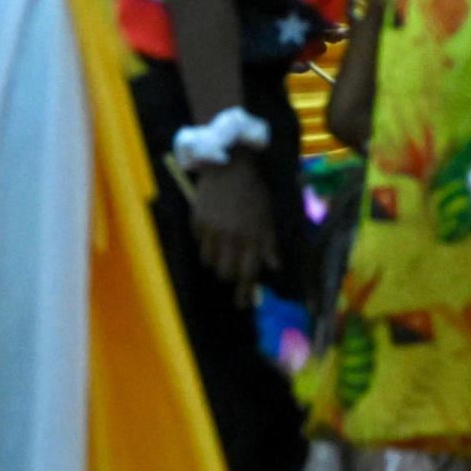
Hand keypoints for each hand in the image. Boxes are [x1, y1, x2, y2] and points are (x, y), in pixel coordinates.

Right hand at [192, 160, 278, 302]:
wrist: (228, 166)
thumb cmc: (254, 191)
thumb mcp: (268, 216)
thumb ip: (269, 243)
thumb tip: (274, 268)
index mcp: (252, 236)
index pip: (248, 273)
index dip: (246, 291)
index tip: (244, 304)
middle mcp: (231, 237)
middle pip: (226, 273)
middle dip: (230, 277)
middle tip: (233, 273)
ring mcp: (211, 231)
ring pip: (210, 263)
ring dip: (217, 262)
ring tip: (223, 252)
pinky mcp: (196, 223)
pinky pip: (199, 245)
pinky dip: (206, 245)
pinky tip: (212, 234)